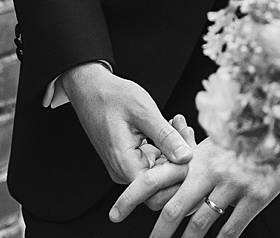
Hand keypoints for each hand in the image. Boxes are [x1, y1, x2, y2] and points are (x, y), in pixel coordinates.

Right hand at [62, 63, 192, 186]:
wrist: (91, 90)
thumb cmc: (112, 97)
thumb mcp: (144, 112)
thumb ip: (165, 137)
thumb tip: (186, 157)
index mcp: (124, 164)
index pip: (156, 190)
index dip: (177, 174)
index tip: (188, 149)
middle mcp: (123, 172)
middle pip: (159, 186)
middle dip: (178, 163)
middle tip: (185, 133)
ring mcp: (125, 168)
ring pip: (158, 173)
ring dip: (174, 153)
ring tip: (178, 126)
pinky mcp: (129, 161)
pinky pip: (152, 164)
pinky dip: (165, 149)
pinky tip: (171, 128)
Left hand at [114, 138, 279, 236]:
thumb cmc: (251, 132)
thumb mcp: (218, 139)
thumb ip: (196, 157)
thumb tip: (175, 170)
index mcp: (196, 155)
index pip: (154, 177)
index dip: (131, 196)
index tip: (114, 213)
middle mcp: (210, 172)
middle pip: (173, 210)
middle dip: (158, 233)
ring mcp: (232, 186)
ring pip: (200, 225)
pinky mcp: (255, 198)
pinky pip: (231, 229)